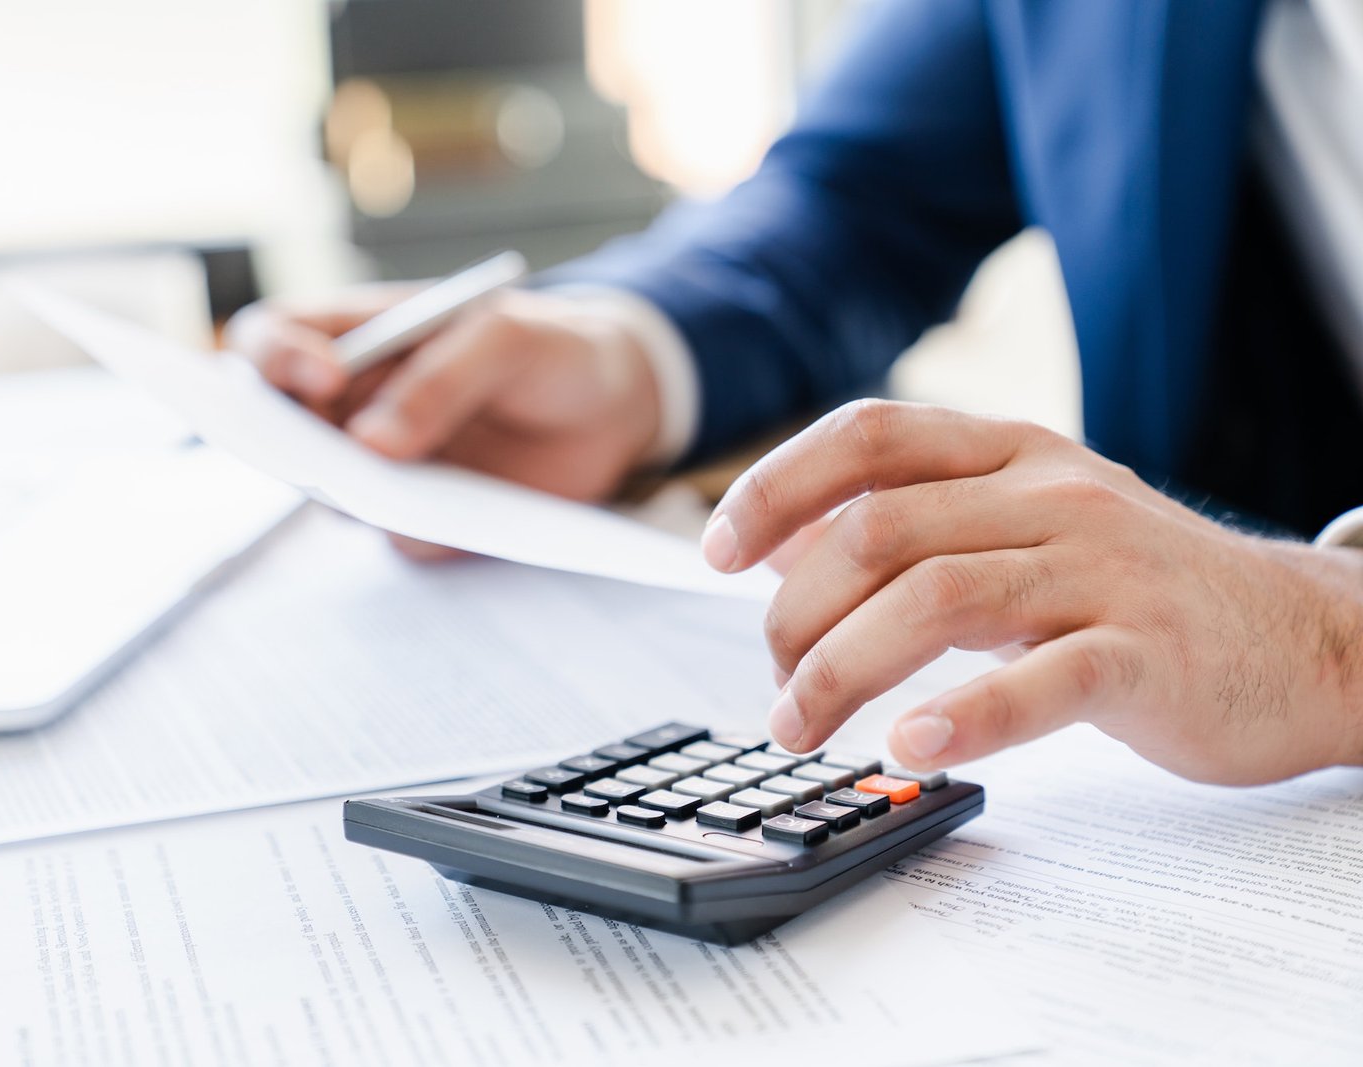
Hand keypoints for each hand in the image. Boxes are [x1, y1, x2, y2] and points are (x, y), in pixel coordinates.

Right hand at [225, 287, 663, 506]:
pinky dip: (419, 530)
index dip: (274, 358)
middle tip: (326, 457)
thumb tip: (371, 446)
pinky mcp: (421, 519)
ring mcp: (381, 467)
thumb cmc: (549, 349)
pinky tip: (463, 518)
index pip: (272, 340)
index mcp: (355, 337)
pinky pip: (397, 535)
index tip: (325, 377)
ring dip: (357, 496)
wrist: (613, 408)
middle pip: (277, 429)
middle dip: (290, 444)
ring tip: (407, 489)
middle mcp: (351, 405)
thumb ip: (441, 380)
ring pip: (331, 494)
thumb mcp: (506, 338)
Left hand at [702, 399, 1362, 784]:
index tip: (716, 550)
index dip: (776, 486)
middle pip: (879, 529)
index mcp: (1011, 452)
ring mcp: (1101, 567)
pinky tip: (909, 742)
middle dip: (794, 611)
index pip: (867, 435)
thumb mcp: (1028, 528)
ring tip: (801, 725)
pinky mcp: (1146, 650)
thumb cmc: (1142, 590)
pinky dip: (963, 714)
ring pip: (938, 596)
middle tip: (771, 682)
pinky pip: (1041, 678)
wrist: (1306, 639)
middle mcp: (1049, 493)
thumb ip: (922, 525)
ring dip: (841, 669)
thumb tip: (786, 546)